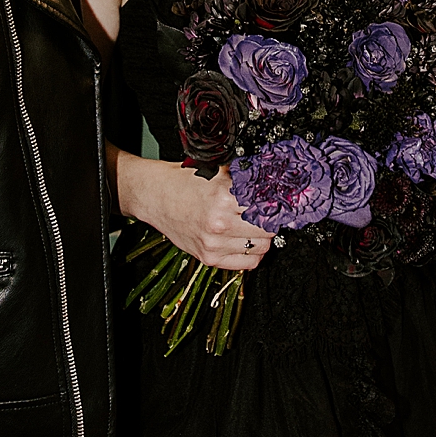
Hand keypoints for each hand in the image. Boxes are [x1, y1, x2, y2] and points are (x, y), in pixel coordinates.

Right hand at [123, 155, 272, 271]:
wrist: (155, 197)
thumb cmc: (183, 182)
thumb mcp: (217, 172)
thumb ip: (245, 180)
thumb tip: (274, 186)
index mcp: (224, 197)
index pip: (268, 206)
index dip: (277, 203)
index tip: (280, 202)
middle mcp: (219, 223)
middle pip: (269, 228)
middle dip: (271, 220)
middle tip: (267, 213)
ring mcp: (214, 244)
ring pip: (262, 247)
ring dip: (263, 237)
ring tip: (254, 226)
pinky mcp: (209, 258)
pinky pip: (247, 264)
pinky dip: (252, 253)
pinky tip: (246, 241)